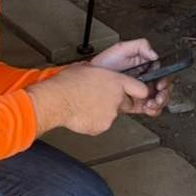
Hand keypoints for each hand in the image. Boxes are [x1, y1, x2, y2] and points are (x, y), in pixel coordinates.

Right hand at [26, 63, 148, 135]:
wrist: (55, 101)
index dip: (137, 91)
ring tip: (85, 105)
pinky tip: (82, 113)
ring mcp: (110, 115)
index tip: (136, 92)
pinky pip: (100, 124)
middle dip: (115, 101)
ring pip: (111, 114)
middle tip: (98, 98)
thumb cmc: (67, 84)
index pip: (140, 88)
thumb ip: (98, 73)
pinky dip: (93, 120)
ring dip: (101, 111)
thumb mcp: (86, 68)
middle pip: (125, 102)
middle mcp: (116, 99)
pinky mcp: (101, 126)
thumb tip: (96, 73)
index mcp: (116, 82)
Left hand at [90, 39, 170, 117]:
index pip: (163, 73)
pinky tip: (148, 107)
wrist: (91, 79)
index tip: (160, 83)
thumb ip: (140, 46)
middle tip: (157, 96)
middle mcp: (146, 80)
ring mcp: (141, 92)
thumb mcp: (122, 48)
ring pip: (160, 100)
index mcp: (146, 67)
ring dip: (159, 103)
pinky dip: (153, 110)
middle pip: (165, 89)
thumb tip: (154, 55)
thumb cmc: (105, 63)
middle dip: (164, 94)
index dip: (165, 80)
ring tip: (151, 103)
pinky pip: (151, 109)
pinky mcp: (136, 103)